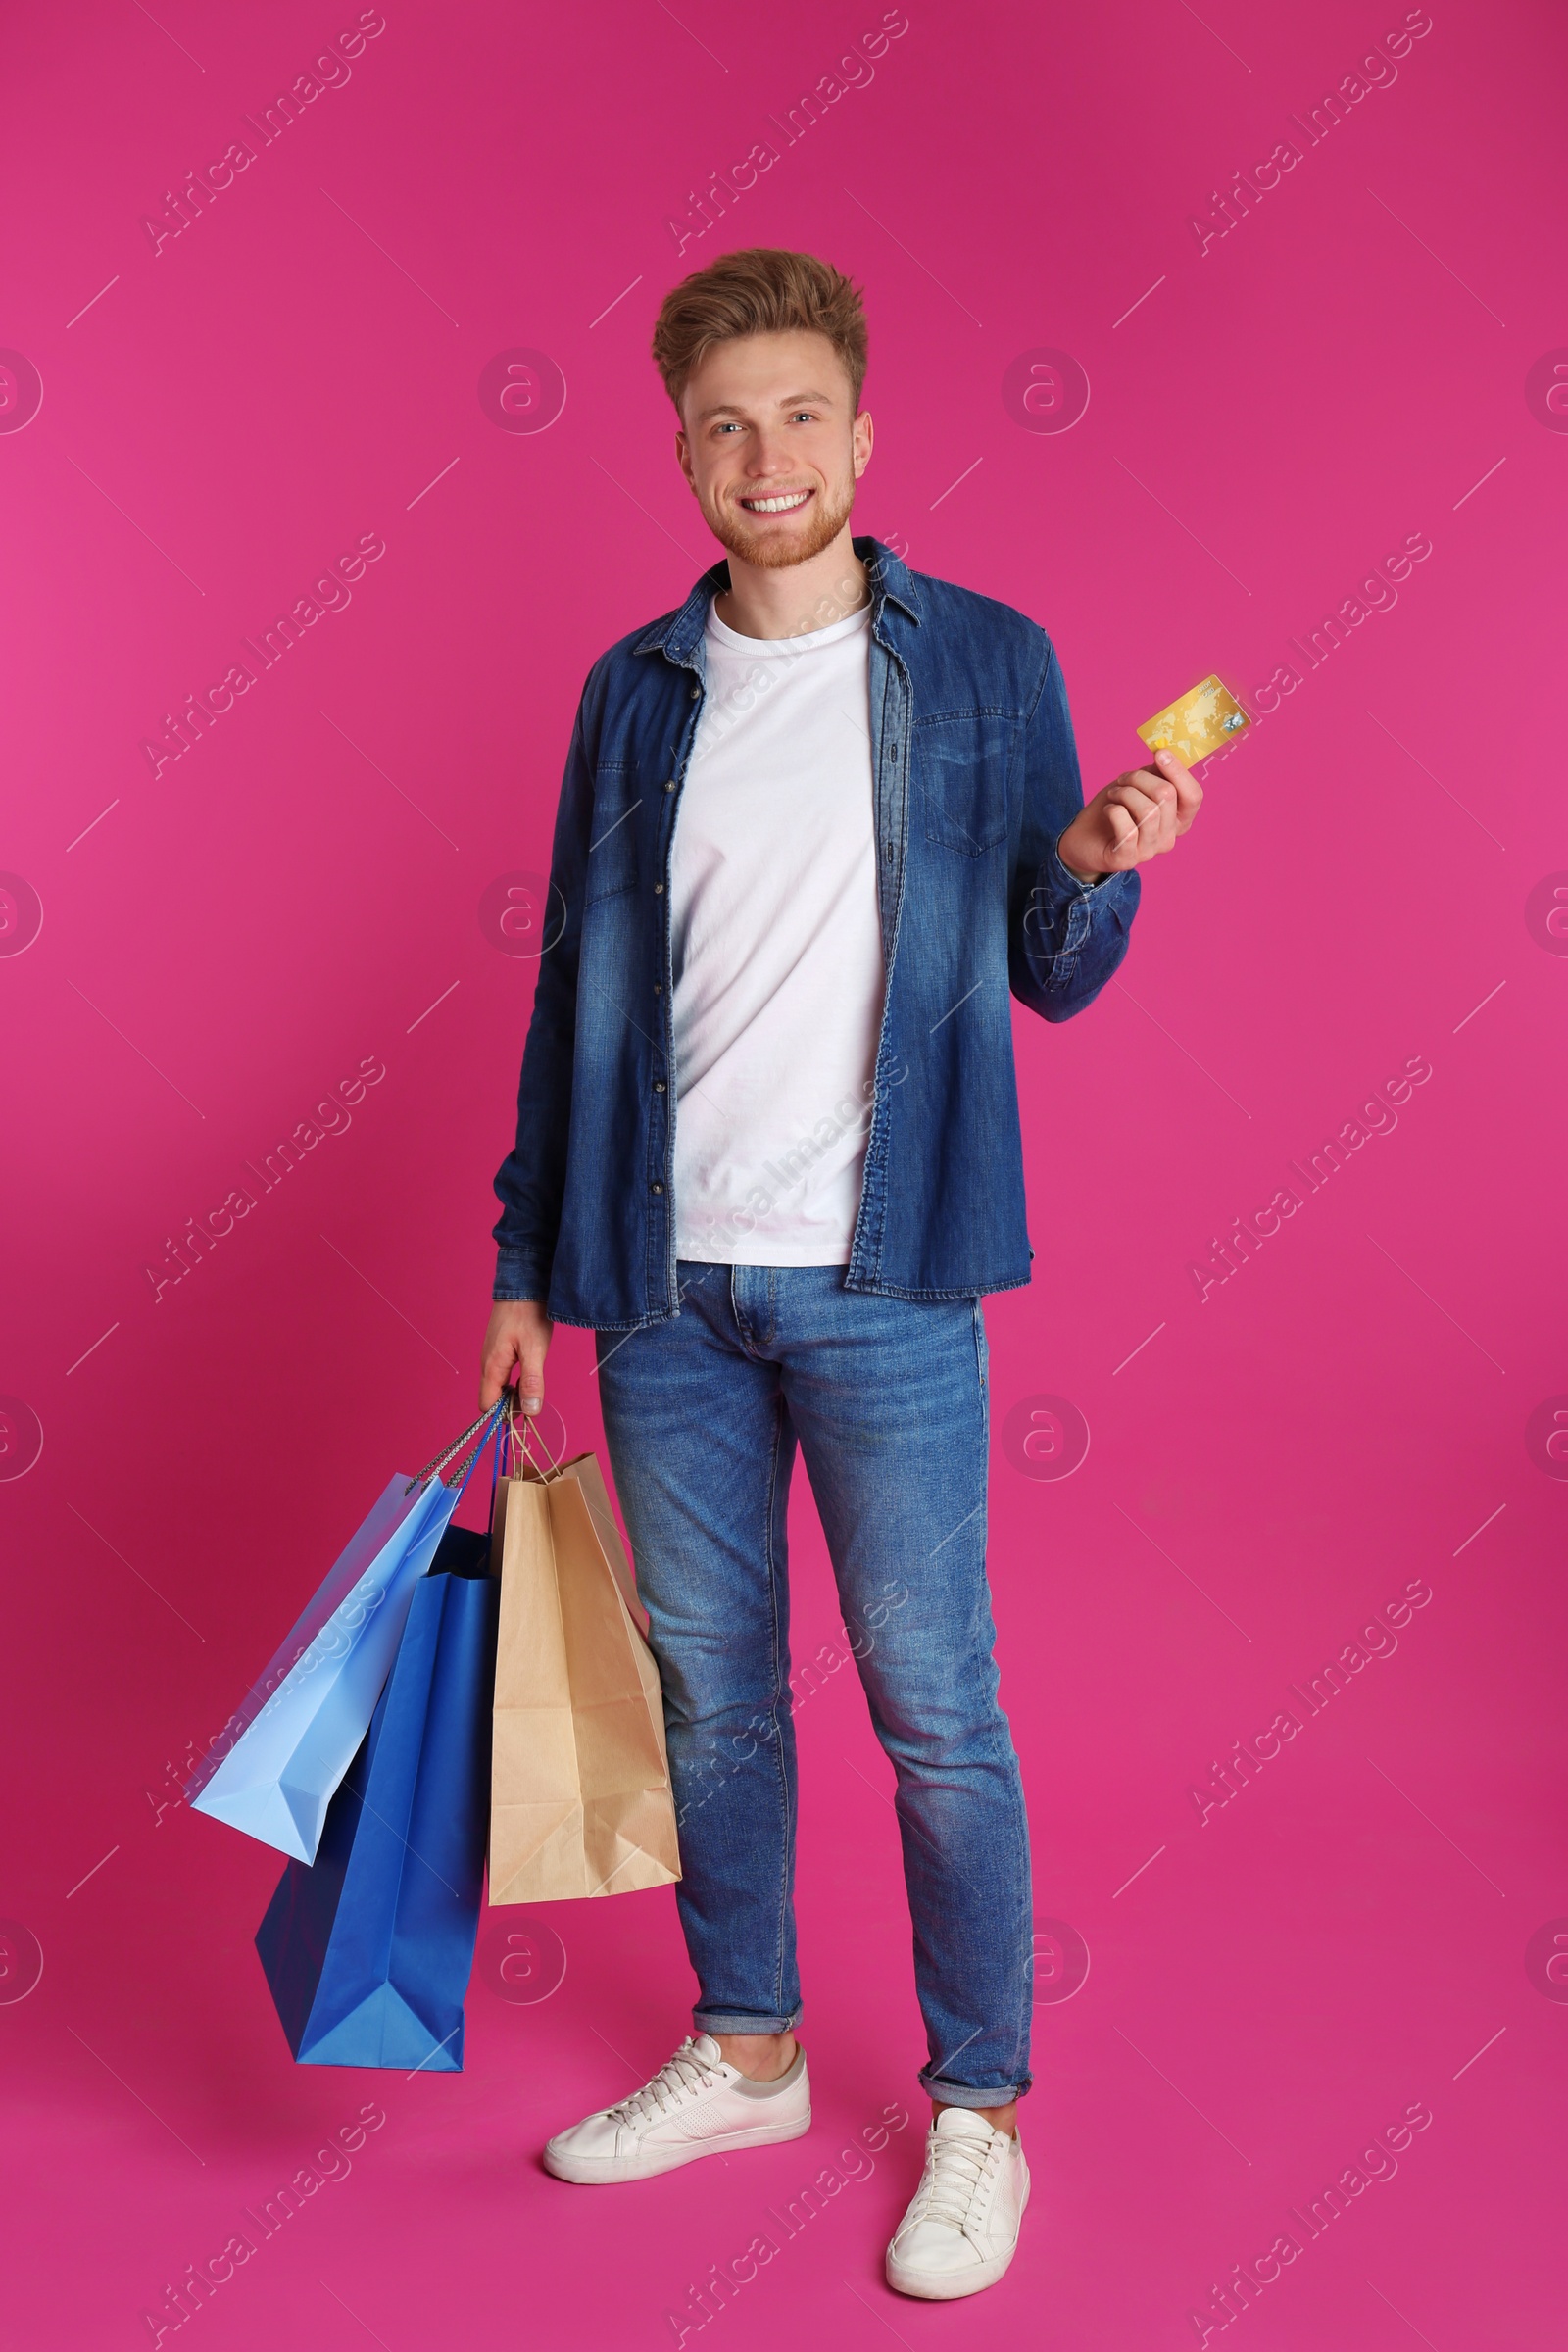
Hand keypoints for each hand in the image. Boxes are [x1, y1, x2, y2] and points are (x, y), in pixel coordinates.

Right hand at [479, 1299, 552, 1414]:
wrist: (524, 1284)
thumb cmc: (529, 1314)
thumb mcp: (535, 1350)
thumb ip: (532, 1381)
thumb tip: (530, 1411)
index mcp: (492, 1366)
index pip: (487, 1405)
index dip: (503, 1414)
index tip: (524, 1413)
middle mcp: (487, 1363)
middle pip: (492, 1398)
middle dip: (510, 1405)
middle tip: (534, 1400)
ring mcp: (492, 1356)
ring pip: (497, 1386)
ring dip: (513, 1393)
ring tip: (534, 1387)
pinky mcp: (499, 1350)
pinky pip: (501, 1374)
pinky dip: (514, 1381)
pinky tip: (529, 1374)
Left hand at [1056, 746, 1201, 879]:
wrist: (1082, 839)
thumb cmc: (1114, 809)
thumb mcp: (1138, 786)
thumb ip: (1158, 774)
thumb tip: (1167, 754)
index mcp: (1178, 820)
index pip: (1193, 796)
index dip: (1179, 772)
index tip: (1160, 753)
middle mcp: (1169, 838)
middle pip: (1167, 795)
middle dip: (1139, 778)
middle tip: (1122, 780)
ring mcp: (1149, 851)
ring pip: (1149, 810)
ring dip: (1125, 793)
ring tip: (1114, 794)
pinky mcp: (1127, 860)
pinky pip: (1127, 828)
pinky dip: (1114, 811)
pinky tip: (1108, 811)